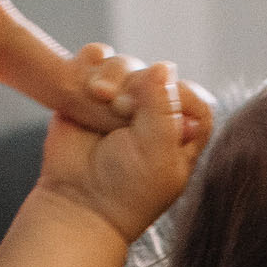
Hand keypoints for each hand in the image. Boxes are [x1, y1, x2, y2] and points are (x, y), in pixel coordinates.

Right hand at [37, 56, 213, 243]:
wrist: (76, 203)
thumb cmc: (126, 190)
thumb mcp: (157, 153)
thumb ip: (165, 108)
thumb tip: (162, 66)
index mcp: (182, 134)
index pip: (190, 95)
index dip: (175, 94)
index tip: (155, 113)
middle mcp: (153, 116)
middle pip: (156, 74)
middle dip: (138, 84)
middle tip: (122, 109)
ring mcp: (119, 104)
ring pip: (125, 66)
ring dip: (113, 75)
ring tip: (99, 97)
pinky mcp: (88, 97)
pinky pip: (93, 63)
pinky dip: (90, 65)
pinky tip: (88, 86)